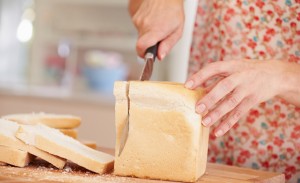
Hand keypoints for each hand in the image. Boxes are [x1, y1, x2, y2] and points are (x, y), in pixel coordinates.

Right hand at [128, 0, 183, 59]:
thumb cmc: (173, 10)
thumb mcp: (177, 31)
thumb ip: (167, 45)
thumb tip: (160, 56)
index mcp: (155, 30)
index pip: (141, 47)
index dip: (143, 54)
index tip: (148, 56)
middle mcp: (144, 25)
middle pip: (141, 43)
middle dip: (149, 44)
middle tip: (159, 37)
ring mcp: (138, 19)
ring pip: (140, 35)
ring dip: (148, 34)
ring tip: (157, 25)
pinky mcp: (135, 16)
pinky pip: (138, 27)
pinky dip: (145, 26)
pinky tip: (153, 20)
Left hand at [185, 60, 299, 136]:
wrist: (275, 75)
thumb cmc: (245, 71)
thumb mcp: (232, 69)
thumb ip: (215, 79)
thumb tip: (195, 91)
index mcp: (232, 65)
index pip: (214, 68)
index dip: (200, 76)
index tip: (187, 86)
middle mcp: (241, 76)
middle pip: (224, 87)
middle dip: (210, 98)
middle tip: (197, 109)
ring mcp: (248, 89)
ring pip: (231, 103)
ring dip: (217, 114)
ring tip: (204, 123)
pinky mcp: (252, 101)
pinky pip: (238, 114)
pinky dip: (227, 124)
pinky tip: (217, 132)